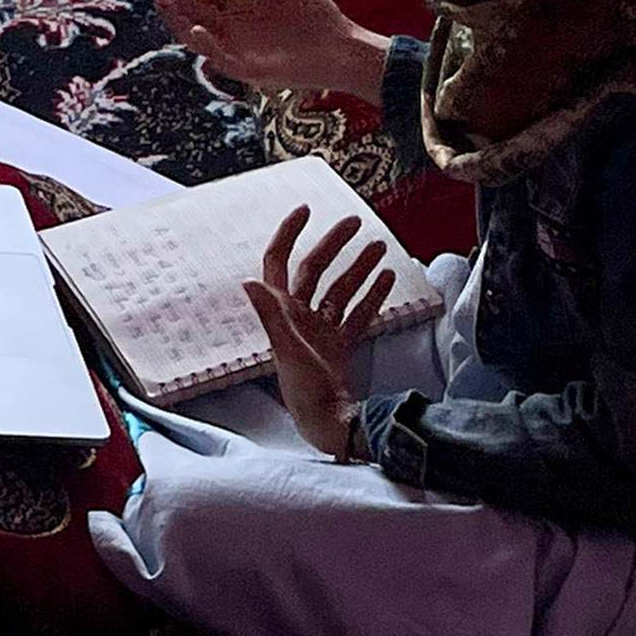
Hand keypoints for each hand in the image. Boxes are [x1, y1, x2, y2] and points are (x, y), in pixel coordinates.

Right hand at [144, 0, 390, 97]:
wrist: (340, 47)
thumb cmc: (316, 13)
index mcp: (238, 6)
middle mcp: (231, 28)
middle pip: (192, 12)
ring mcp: (236, 49)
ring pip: (195, 36)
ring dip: (178, 20)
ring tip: (165, 1)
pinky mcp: (245, 69)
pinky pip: (218, 58)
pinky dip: (206, 45)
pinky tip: (199, 29)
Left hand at [242, 204, 397, 458]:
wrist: (328, 425)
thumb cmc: (303, 392)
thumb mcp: (286, 350)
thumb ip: (271, 315)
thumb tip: (248, 281)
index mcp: (282, 313)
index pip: (279, 263)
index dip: (288, 234)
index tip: (305, 210)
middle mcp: (299, 318)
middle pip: (315, 270)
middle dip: (334, 244)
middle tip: (354, 221)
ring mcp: (321, 332)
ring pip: (340, 289)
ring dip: (358, 267)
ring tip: (380, 245)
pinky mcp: (340, 347)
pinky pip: (357, 314)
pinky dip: (372, 296)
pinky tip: (387, 279)